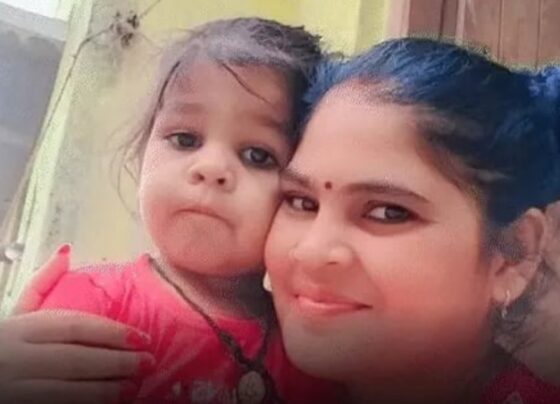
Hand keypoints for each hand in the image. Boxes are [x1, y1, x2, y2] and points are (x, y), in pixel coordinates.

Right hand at [0, 246, 153, 403]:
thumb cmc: (5, 343)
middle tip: (147, 362)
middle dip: (117, 362)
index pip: (74, 326)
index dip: (112, 333)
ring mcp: (17, 389)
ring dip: (106, 390)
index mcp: (21, 328)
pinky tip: (110, 402)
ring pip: (68, 391)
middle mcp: (18, 358)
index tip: (142, 337)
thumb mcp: (17, 312)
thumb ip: (42, 283)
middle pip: (76, 359)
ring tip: (134, 386)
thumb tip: (66, 251)